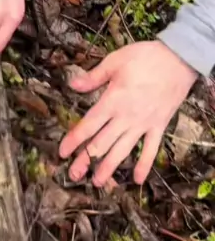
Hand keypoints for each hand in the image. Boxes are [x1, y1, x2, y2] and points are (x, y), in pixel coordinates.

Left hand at [59, 41, 197, 186]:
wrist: (178, 60)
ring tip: (97, 182)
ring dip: (109, 168)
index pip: (89, 125)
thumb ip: (94, 77)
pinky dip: (144, 165)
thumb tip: (73, 85)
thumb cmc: (145, 57)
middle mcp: (126, 117)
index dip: (74, 139)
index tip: (62, 152)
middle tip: (73, 174)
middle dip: (86, 160)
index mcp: (113, 100)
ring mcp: (143, 124)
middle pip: (102, 143)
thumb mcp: (115, 60)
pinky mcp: (159, 126)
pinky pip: (150, 150)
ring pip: (123, 151)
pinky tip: (137, 180)